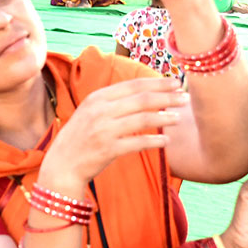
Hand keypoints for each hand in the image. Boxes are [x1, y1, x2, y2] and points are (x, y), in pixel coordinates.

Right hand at [38, 77, 187, 191]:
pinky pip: (138, 143)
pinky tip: (166, 141)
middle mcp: (99, 111)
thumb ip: (112, 102)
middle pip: (141, 100)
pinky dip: (154, 142)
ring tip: (178, 118)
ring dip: (164, 118)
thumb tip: (145, 93)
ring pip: (142, 119)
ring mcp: (103, 130)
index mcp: (96, 98)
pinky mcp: (108, 150)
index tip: (176, 82)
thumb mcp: (89, 113)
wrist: (61, 165)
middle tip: (185, 98)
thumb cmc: (79, 139)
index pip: (132, 85)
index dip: (157, 82)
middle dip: (167, 97)